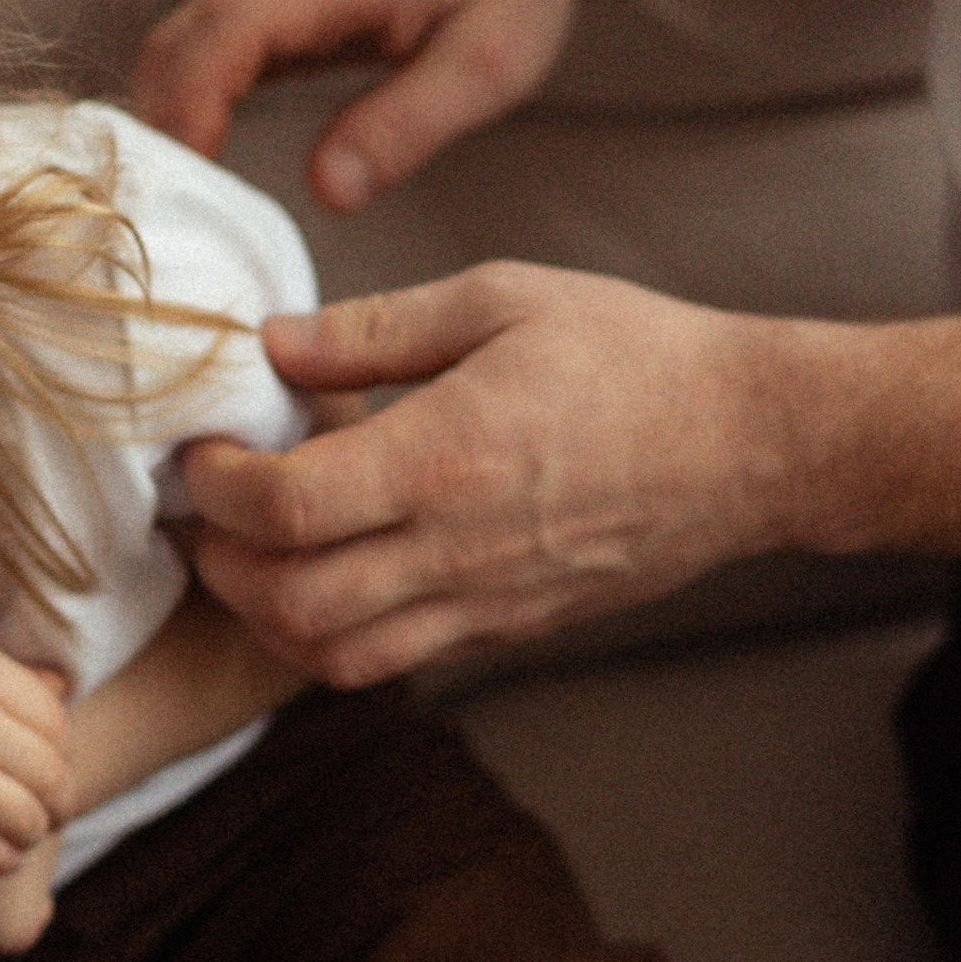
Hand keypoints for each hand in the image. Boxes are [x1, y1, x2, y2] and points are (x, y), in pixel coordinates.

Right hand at [0, 631, 71, 872]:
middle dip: (55, 800)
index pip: (53, 716)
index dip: (52, 748)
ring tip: (15, 834)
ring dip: (31, 833)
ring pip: (32, 817)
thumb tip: (65, 685)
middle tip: (47, 814)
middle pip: (52, 770)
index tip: (37, 767)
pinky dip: (2, 859)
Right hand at [128, 0, 587, 209]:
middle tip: (157, 218)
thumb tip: (327, 194)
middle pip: (182, 39)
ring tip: (166, 206)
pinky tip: (188, 168)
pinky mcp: (267, 6)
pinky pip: (200, 53)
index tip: (182, 174)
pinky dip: (181, 106)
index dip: (194, 99)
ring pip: (178, 45)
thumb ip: (407, 126)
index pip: (232, 27)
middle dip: (157, 125)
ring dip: (159, 118)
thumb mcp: (489, 65)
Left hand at [179, 264, 798, 682]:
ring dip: (272, 617)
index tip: (209, 449)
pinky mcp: (510, 629)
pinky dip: (337, 636)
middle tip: (215, 510)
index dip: (220, 486)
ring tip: (262, 554)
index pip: (286, 508)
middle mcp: (458, 549)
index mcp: (447, 456)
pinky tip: (337, 573)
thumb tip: (273, 343)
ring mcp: (487, 604)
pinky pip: (395, 662)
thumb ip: (375, 328)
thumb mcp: (502, 299)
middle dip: (223, 565)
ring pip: (334, 658)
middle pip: (290, 605)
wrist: (752, 444)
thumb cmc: (636, 357)